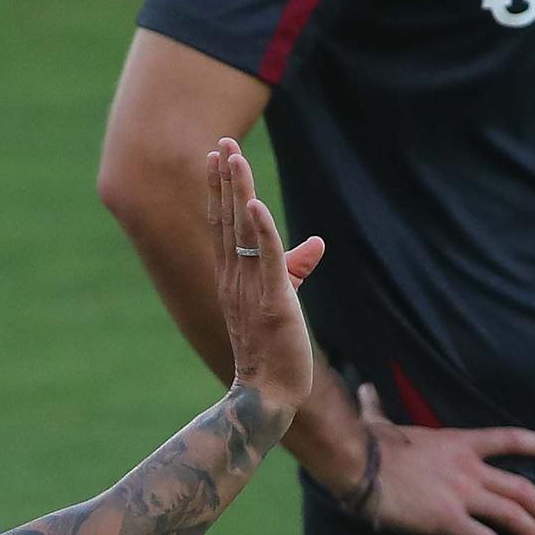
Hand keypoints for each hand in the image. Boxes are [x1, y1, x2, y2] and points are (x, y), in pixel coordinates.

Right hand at [207, 138, 324, 417]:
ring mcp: (250, 289)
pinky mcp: (272, 302)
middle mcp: (234, 278)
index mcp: (232, 276)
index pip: (224, 223)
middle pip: (228, 219)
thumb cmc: (275, 347)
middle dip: (226, 179)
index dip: (221, 188)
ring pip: (242, 232)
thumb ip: (295, 267)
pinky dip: (261, 231)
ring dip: (237, 193)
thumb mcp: (284, 298)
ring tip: (232, 158)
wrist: (268, 392)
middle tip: (222, 142)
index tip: (218, 155)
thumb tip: (316, 243)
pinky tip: (254, 204)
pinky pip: (265, 260)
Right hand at [354, 385, 534, 534]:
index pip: (510, 439)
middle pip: (521, 488)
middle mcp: (470, 469)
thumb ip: (379, 409)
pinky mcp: (451, 520)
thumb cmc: (370, 444)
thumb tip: (366, 391)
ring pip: (513, 515)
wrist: (361, 466)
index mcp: (460, 443)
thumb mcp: (382, 423)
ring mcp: (463, 495)